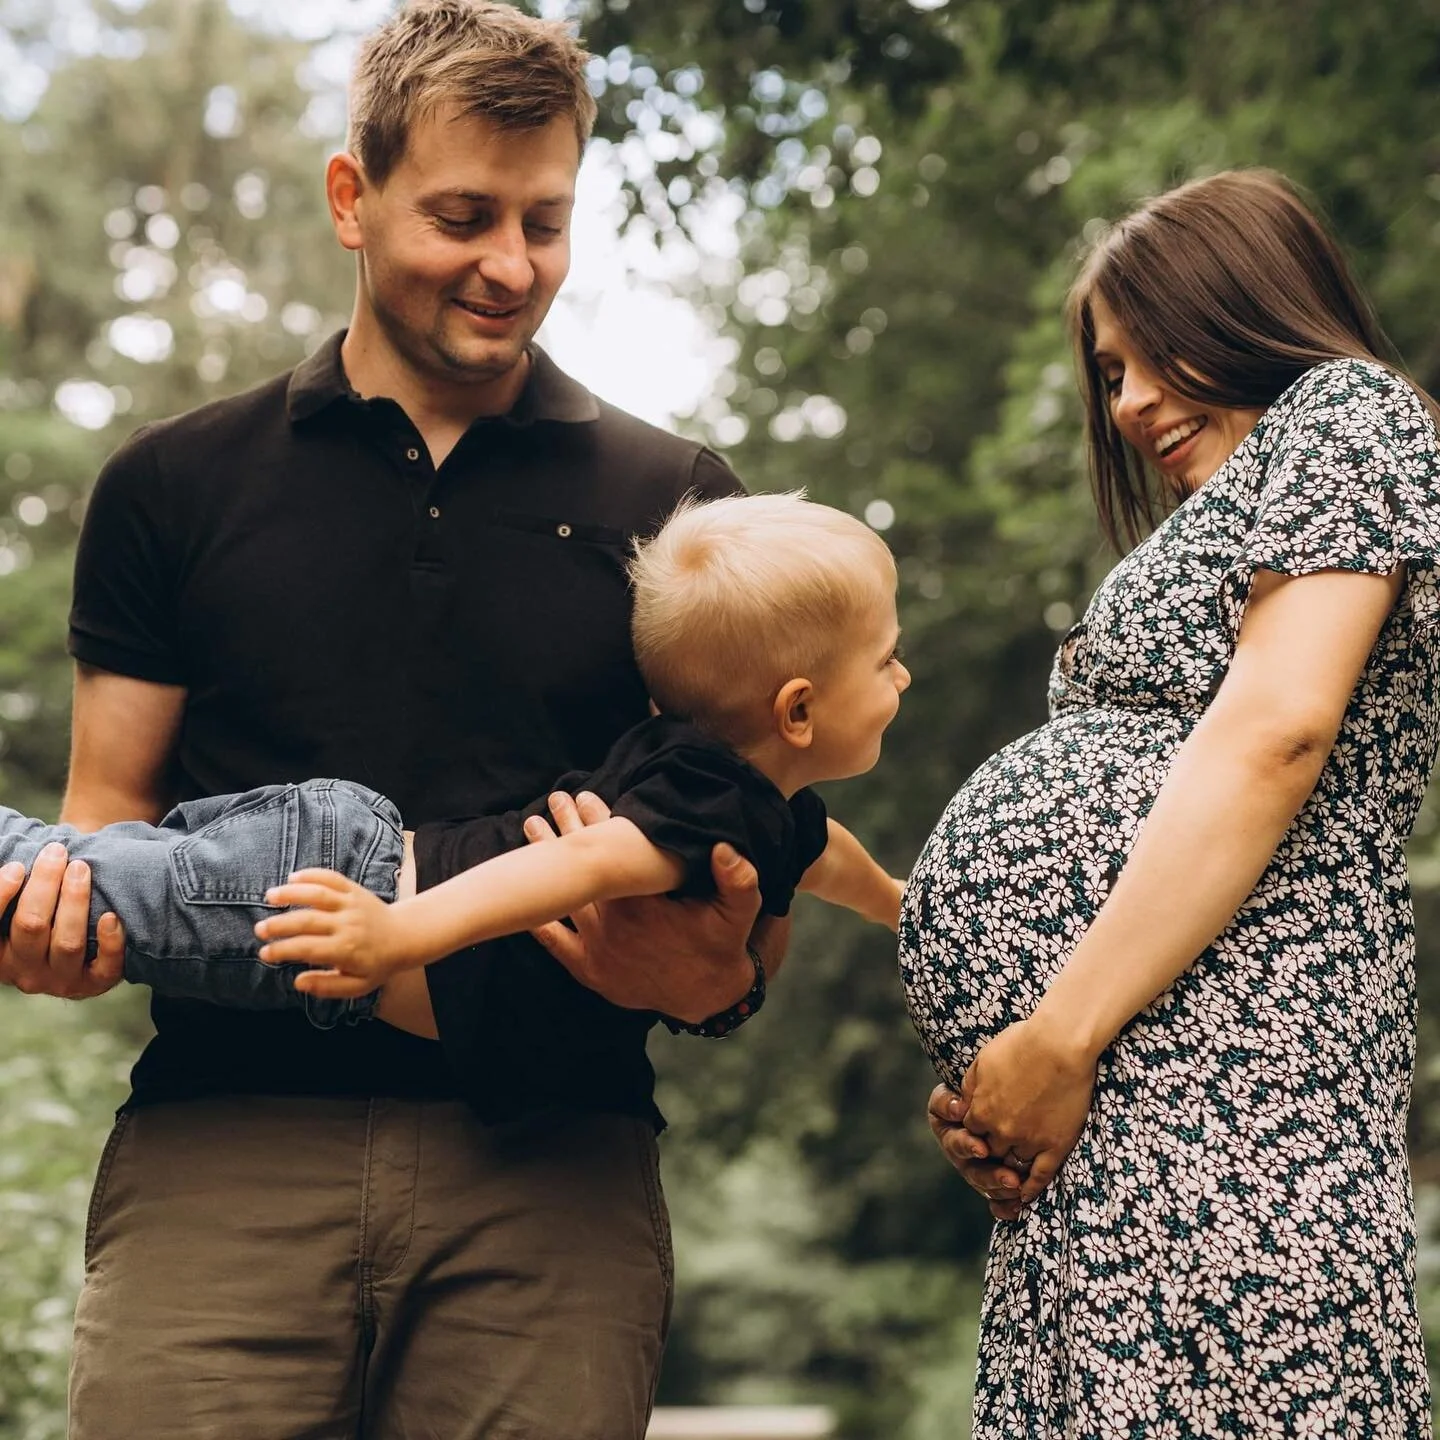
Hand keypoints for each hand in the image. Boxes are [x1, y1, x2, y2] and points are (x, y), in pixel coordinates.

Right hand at [0, 845, 124, 998]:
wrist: (82, 952)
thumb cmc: (45, 914)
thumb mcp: (22, 908)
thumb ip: (18, 892)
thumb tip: (16, 863)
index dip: (1, 895)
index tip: (19, 866)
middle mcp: (24, 972)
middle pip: (31, 927)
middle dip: (45, 885)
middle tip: (57, 853)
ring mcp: (60, 981)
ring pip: (67, 943)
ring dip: (75, 902)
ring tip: (81, 868)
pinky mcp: (94, 984)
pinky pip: (104, 968)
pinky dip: (110, 943)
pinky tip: (111, 917)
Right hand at [256, 869, 408, 996]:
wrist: (404, 937)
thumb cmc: (376, 964)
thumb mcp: (357, 985)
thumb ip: (327, 986)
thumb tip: (298, 982)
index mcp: (345, 950)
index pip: (307, 948)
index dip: (284, 950)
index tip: (265, 953)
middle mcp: (347, 924)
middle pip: (308, 921)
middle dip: (280, 924)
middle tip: (260, 929)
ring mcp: (351, 904)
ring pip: (318, 895)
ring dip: (292, 893)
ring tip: (269, 896)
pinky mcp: (354, 890)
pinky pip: (332, 878)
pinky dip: (313, 875)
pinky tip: (293, 877)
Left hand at [525, 791, 760, 1021]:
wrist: (706, 996)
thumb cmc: (720, 945)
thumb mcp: (739, 912)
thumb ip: (738, 879)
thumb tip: (725, 848)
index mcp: (645, 905)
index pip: (614, 856)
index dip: (599, 821)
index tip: (586, 794)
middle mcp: (615, 925)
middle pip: (584, 871)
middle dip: (568, 830)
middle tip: (556, 799)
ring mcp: (598, 948)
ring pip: (565, 897)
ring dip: (548, 861)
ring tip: (532, 826)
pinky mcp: (589, 969)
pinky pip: (556, 942)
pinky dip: (537, 918)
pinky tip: (521, 895)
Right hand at [926, 1084, 1028, 1221]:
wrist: (1023, 1079)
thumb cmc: (1001, 1075)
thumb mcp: (982, 1073)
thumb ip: (969, 1088)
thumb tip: (959, 1108)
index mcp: (945, 1117)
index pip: (951, 1133)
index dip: (965, 1143)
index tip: (982, 1148)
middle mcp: (956, 1143)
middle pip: (966, 1163)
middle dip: (986, 1171)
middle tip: (1008, 1177)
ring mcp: (972, 1162)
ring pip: (980, 1181)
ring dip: (996, 1186)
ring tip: (1015, 1185)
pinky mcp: (991, 1180)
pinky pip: (994, 1199)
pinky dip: (1004, 1205)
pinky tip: (1015, 1208)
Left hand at [956, 1014, 1097, 1206]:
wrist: (1059, 1044)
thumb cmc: (1021, 1044)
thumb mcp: (983, 1061)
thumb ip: (970, 1087)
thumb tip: (962, 1104)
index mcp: (980, 1111)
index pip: (970, 1132)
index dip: (977, 1130)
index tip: (985, 1127)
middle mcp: (1000, 1131)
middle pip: (990, 1152)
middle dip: (992, 1151)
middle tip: (1000, 1150)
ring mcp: (1028, 1141)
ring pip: (1013, 1167)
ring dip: (1010, 1172)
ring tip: (1012, 1176)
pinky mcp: (1055, 1146)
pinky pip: (1040, 1177)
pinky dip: (1031, 1189)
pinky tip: (1026, 1195)